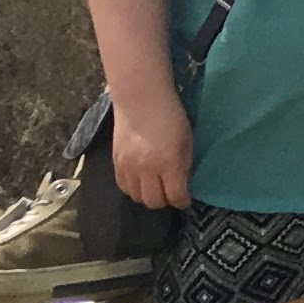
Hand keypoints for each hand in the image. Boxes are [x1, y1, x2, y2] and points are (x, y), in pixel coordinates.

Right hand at [110, 87, 194, 211]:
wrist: (141, 99)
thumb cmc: (171, 116)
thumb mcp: (187, 141)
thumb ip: (185, 165)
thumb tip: (183, 184)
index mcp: (169, 163)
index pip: (175, 196)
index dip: (182, 202)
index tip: (185, 200)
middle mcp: (147, 169)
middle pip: (153, 202)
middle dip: (165, 202)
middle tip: (171, 194)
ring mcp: (128, 167)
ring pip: (136, 197)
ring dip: (147, 196)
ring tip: (155, 188)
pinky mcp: (115, 163)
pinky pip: (123, 187)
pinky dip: (133, 189)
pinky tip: (141, 182)